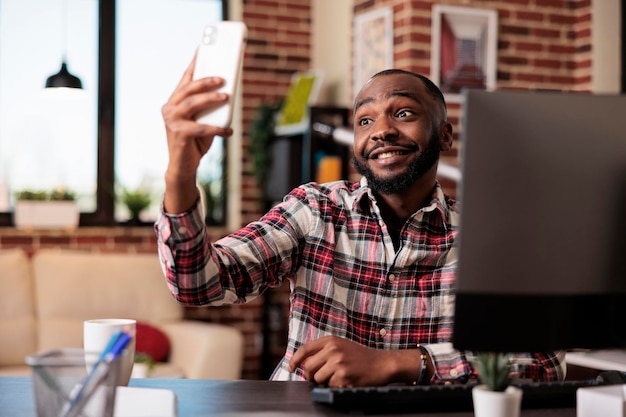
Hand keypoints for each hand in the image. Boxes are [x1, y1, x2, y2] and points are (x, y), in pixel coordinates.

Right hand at [161, 52, 233, 212]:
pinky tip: (228, 130)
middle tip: (223, 78)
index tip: (203, 49)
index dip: (194, 64)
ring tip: (226, 97)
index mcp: (175, 101)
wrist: (184, 166)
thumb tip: (229, 93)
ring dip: (210, 98)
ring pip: (192, 103)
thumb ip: (210, 107)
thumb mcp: (203, 120)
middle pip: (188, 89)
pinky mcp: (179, 135)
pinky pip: (200, 128)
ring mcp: (172, 121)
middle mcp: (170, 108)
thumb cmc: (195, 141)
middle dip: (206, 81)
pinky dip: (217, 128)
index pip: (186, 79)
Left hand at [288, 335, 420, 387]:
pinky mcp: (343, 376)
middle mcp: (333, 350)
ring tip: (338, 377)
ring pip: (317, 379)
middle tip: (317, 379)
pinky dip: (336, 386)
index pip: (305, 349)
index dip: (295, 360)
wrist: (382, 363)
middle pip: (308, 368)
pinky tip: (347, 381)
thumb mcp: (341, 346)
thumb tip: (304, 363)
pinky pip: (330, 386)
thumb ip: (323, 351)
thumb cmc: (361, 357)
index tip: (291, 367)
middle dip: (310, 376)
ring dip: (325, 382)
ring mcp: (338, 363)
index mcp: (331, 340)